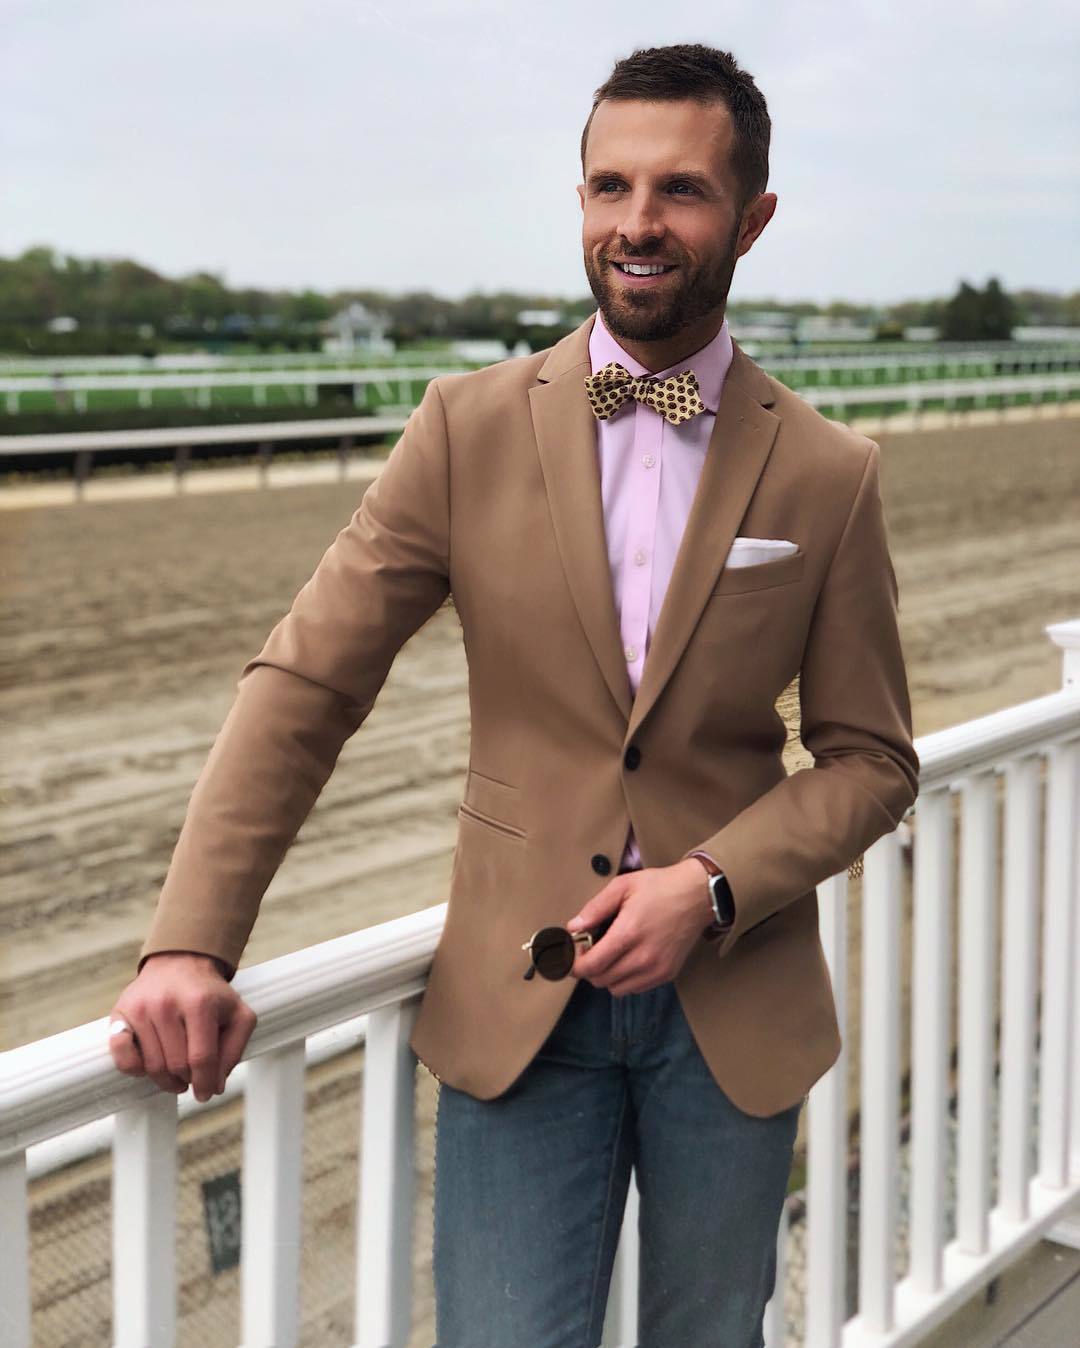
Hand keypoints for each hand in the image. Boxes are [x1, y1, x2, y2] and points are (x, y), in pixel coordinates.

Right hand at [107, 951, 257, 1103]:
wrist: (179, 963)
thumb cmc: (209, 995)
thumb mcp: (237, 1015)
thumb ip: (234, 1049)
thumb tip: (216, 1085)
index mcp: (200, 1003)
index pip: (202, 1058)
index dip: (205, 1083)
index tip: (206, 1093)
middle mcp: (167, 1004)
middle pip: (176, 1065)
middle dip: (188, 1079)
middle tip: (192, 1076)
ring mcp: (141, 1008)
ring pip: (152, 1066)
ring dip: (166, 1078)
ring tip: (176, 1071)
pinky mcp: (120, 1014)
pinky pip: (122, 1057)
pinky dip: (135, 1069)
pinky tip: (149, 1065)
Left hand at [566, 859, 712, 995]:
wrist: (698, 895)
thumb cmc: (659, 887)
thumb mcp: (622, 886)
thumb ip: (595, 908)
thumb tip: (573, 928)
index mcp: (628, 934)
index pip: (591, 967)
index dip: (575, 963)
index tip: (575, 951)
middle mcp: (643, 957)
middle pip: (600, 980)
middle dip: (589, 968)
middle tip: (592, 948)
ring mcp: (657, 969)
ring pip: (617, 989)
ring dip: (607, 975)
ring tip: (611, 953)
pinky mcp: (667, 974)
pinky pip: (635, 988)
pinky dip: (626, 979)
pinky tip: (629, 958)